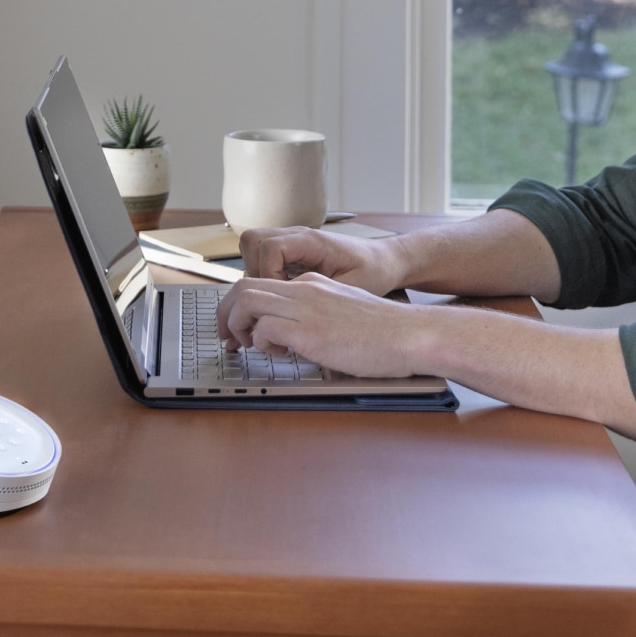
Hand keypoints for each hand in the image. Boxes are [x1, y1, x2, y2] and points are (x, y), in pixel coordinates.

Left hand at [215, 273, 425, 377]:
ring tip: (247, 345)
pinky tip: (278, 353)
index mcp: (313, 283)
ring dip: (237, 325)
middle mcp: (305, 288)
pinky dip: (260, 342)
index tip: (242, 329)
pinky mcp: (310, 331)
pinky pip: (264, 328)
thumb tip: (296, 338)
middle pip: (243, 286)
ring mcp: (306, 308)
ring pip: (246, 300)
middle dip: (226, 313)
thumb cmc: (383, 331)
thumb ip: (318, 317)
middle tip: (229, 338)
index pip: (262, 283)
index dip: (242, 306)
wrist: (409, 334)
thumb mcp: (344, 312)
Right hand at [238, 226, 406, 296]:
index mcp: (312, 241)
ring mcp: (294, 243)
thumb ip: (318, 292)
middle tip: (267, 299)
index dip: (266, 274)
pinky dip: (264, 276)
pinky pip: (266, 257)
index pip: (269, 247)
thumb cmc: (374, 271)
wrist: (386, 260)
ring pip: (254, 247)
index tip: (280, 297)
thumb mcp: (352, 285)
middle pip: (252, 241)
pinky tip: (278, 298)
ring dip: (255, 275)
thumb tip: (289, 302)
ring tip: (270, 300)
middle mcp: (299, 237)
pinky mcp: (294, 252)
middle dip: (252, 272)